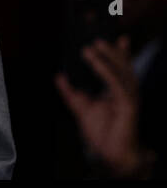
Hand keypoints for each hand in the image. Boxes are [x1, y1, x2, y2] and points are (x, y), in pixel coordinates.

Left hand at [55, 36, 145, 175]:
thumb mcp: (79, 107)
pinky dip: (106, 71)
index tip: (112, 33)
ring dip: (107, 56)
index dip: (118, 49)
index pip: (118, 65)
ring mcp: (128, 98)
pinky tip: (96, 62)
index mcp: (116, 89)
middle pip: (121, 64)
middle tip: (96, 32)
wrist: (110, 154)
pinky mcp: (128, 106)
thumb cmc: (101, 132)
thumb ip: (69, 92)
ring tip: (93, 44)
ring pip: (121, 71)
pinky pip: (117, 85)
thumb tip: (59, 76)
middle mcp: (125, 91)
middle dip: (111, 47)